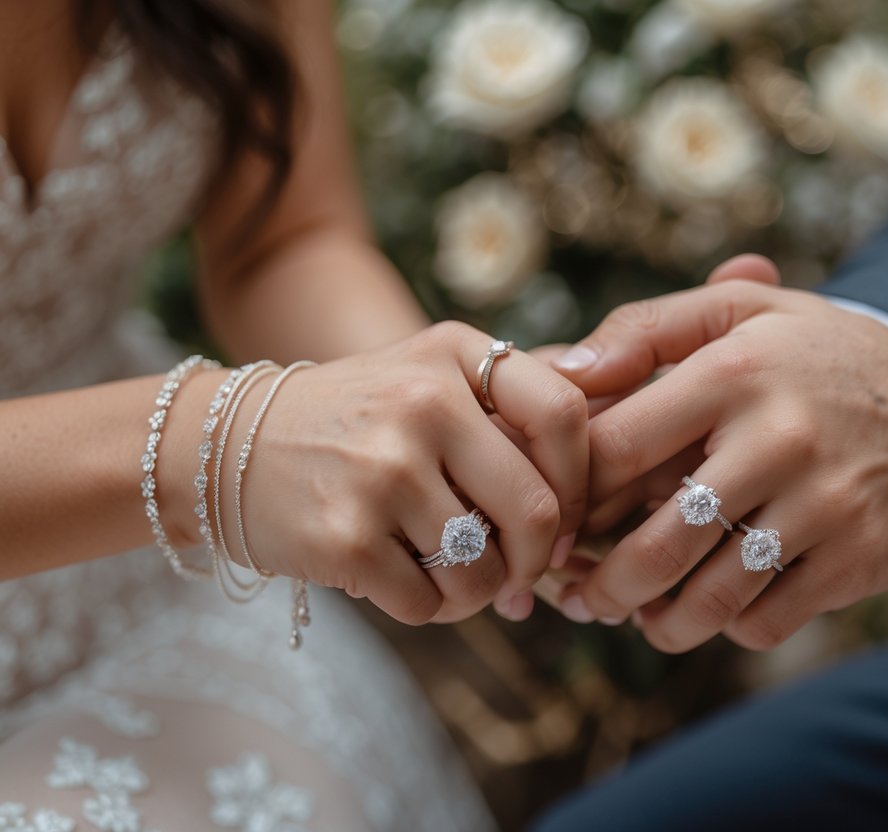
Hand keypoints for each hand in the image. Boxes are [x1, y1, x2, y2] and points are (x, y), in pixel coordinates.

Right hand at [237, 321, 587, 623]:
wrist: (222, 446)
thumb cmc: (351, 423)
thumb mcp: (426, 380)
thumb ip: (506, 415)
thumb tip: (584, 509)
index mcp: (452, 355)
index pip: (564, 415)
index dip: (579, 482)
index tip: (561, 516)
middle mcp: (423, 404)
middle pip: (535, 510)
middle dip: (534, 560)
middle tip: (516, 573)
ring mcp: (382, 471)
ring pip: (483, 569)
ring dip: (478, 591)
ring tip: (449, 576)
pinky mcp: (346, 537)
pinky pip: (430, 603)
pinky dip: (430, 608)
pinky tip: (403, 582)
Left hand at [552, 265, 887, 651]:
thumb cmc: (827, 364)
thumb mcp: (748, 314)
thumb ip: (649, 327)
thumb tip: (564, 369)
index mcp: (735, 371)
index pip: (616, 449)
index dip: (572, 494)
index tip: (559, 514)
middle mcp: (778, 440)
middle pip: (657, 547)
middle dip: (602, 587)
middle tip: (579, 595)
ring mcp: (822, 508)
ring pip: (709, 600)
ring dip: (657, 623)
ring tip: (636, 615)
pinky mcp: (853, 562)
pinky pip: (765, 622)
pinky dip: (727, 628)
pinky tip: (715, 609)